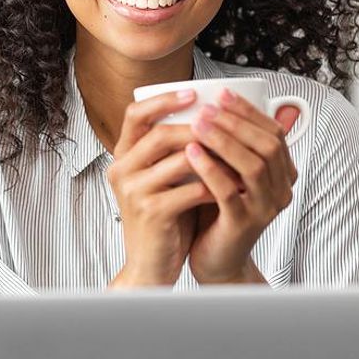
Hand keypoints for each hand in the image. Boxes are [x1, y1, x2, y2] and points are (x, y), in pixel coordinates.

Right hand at [107, 90, 216, 287]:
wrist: (150, 265)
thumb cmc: (163, 218)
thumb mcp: (163, 178)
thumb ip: (175, 151)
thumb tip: (209, 116)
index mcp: (123, 157)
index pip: (135, 115)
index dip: (163, 100)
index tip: (193, 93)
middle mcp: (122, 171)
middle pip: (159, 133)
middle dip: (197, 127)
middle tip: (225, 124)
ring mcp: (134, 192)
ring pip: (178, 160)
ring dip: (213, 156)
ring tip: (236, 155)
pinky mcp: (152, 213)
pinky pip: (190, 190)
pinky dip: (215, 185)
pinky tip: (231, 185)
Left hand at [183, 89, 300, 283]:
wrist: (215, 258)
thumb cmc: (218, 209)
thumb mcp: (228, 170)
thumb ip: (232, 141)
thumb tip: (222, 98)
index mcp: (282, 174)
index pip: (274, 132)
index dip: (249, 111)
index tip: (222, 93)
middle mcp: (280, 190)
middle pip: (268, 146)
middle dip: (237, 121)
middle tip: (207, 107)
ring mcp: (265, 209)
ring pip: (253, 166)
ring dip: (224, 141)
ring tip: (197, 124)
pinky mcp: (243, 225)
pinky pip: (230, 192)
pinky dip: (211, 169)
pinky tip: (191, 152)